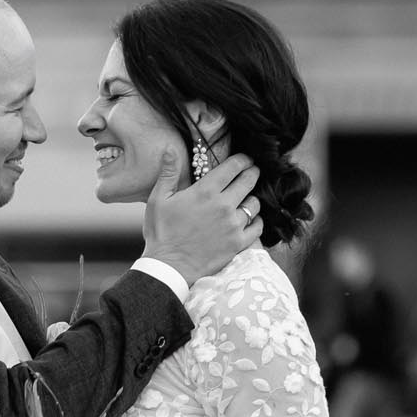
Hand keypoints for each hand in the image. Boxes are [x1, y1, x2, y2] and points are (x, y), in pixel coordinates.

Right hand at [142, 149, 260, 284]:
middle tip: (252, 172)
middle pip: (248, 181)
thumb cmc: (161, 232)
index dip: (243, 159)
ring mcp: (233, 225)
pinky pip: (257, 227)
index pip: (233, 167)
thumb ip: (168, 173)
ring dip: (252, 199)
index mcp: (205, 191)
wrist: (169, 267)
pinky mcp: (238, 243)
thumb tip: (170, 150)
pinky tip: (249, 220)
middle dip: (252, 173)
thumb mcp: (158, 199)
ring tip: (246, 199)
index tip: (245, 159)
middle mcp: (223, 205)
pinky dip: (256, 221)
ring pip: (254, 204)